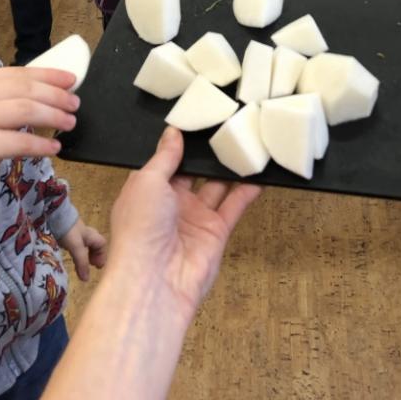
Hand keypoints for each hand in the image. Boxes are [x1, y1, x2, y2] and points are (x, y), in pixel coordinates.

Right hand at [0, 67, 79, 196]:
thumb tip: (58, 87)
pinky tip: (54, 147)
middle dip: (55, 96)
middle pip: (24, 90)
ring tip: (70, 122)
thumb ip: (11, 95)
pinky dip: (41, 144)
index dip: (48, 75)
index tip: (72, 80)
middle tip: (75, 104)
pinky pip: (20, 141)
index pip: (17, 73)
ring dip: (53, 116)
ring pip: (25, 111)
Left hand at [59, 218, 107, 281]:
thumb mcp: (77, 247)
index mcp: (92, 235)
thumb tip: (86, 280)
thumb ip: (82, 262)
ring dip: (86, 254)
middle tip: (91, 265)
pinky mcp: (68, 234)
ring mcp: (77, 233)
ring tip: (81, 263)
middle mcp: (86, 234)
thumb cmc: (69, 231)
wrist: (55, 216)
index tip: (98, 266)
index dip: (102, 255)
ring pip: (86, 245)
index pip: (102, 244)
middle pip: (95, 245)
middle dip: (94, 255)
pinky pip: (77, 245)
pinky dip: (77, 252)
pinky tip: (72, 256)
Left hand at [108, 127, 260, 324]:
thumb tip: (174, 132)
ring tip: (247, 142)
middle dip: (208, 153)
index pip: (167, 161)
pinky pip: (234, 205)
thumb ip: (165, 156)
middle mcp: (172, 203)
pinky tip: (259, 172)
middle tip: (228, 125)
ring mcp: (195, 218)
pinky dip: (248, 190)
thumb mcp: (147, 181)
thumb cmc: (140, 228)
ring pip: (218, 186)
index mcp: (148, 190)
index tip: (199, 118)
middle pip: (195, 172)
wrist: (155, 281)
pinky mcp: (217, 232)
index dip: (182, 143)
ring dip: (230, 168)